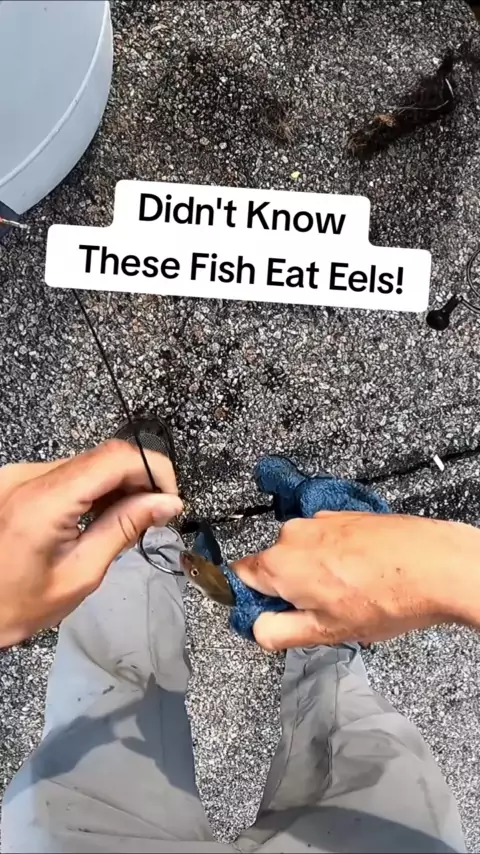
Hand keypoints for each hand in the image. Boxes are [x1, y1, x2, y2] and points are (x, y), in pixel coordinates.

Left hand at [0, 440, 182, 646]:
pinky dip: (92, 488)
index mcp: (43, 501)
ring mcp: (18, 475)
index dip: (153, 469)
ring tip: (124, 522)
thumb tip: (167, 503)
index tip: (169, 499)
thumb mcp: (81, 574)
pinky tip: (97, 516)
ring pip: (87, 462)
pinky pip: (67, 472)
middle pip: (103, 456)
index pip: (115, 458)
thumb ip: (124, 528)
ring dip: (116, 485)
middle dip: (139, 480)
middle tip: (154, 515)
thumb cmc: (15, 605)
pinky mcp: (16, 480)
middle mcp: (27, 477)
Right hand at [232, 512, 479, 650]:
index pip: (239, 578)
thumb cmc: (387, 597)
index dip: (255, 601)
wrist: (435, 564)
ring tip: (353, 594)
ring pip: (303, 553)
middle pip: (274, 567)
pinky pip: (325, 540)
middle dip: (292, 590)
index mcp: (279, 565)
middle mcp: (293, 535)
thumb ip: (278, 633)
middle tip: (324, 612)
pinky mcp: (344, 515)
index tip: (275, 615)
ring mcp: (320, 521)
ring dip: (317, 574)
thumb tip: (258, 629)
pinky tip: (365, 576)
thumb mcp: (326, 632)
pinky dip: (337, 558)